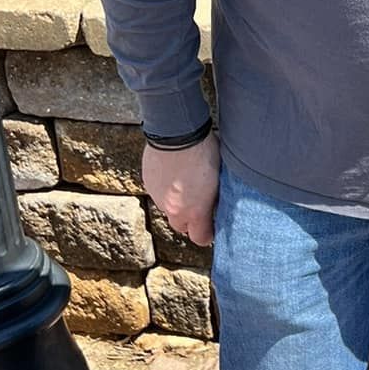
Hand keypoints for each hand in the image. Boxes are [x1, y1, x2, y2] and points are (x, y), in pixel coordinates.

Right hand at [142, 132, 220, 246]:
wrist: (177, 131)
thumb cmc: (204, 151)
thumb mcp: (219, 179)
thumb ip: (214, 199)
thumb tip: (215, 205)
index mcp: (194, 210)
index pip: (200, 238)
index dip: (207, 234)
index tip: (212, 227)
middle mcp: (173, 208)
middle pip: (181, 226)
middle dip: (190, 220)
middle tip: (200, 204)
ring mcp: (158, 195)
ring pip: (168, 208)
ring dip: (177, 202)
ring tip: (187, 183)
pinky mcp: (148, 182)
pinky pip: (158, 192)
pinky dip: (166, 188)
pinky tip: (175, 173)